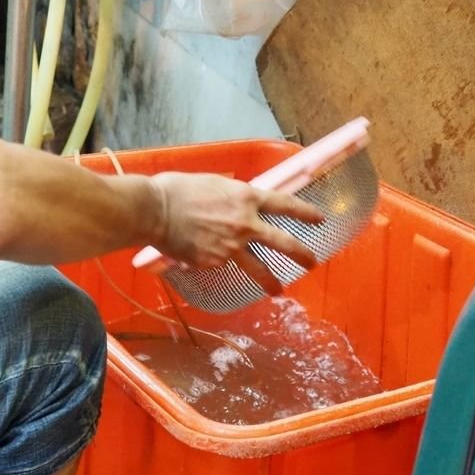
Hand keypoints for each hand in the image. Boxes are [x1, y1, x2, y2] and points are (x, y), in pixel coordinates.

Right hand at [149, 172, 323, 295]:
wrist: (156, 211)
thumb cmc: (178, 190)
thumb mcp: (214, 184)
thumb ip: (232, 197)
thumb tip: (238, 207)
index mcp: (246, 198)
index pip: (285, 205)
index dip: (304, 213)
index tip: (319, 219)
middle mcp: (245, 224)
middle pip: (284, 242)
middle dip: (302, 254)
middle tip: (312, 262)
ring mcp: (231, 247)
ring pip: (259, 268)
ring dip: (271, 281)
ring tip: (279, 290)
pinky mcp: (214, 262)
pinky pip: (222, 265)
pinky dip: (219, 264)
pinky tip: (208, 259)